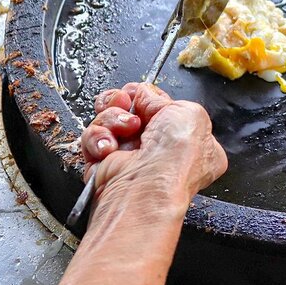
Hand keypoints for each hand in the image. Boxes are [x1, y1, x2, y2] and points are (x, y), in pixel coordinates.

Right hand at [80, 83, 227, 210]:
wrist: (147, 191)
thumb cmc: (177, 160)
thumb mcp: (190, 113)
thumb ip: (165, 98)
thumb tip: (145, 94)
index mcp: (191, 139)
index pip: (165, 107)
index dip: (151, 97)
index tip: (144, 93)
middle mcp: (162, 149)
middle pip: (133, 110)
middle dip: (124, 102)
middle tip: (126, 103)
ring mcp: (133, 156)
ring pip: (109, 120)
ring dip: (111, 119)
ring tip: (124, 130)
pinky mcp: (106, 164)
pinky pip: (93, 137)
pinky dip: (97, 138)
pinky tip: (109, 147)